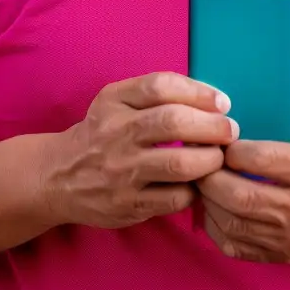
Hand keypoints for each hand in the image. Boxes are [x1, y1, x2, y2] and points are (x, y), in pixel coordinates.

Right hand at [44, 74, 236, 229]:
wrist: (57, 177)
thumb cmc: (104, 135)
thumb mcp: (117, 103)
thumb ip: (159, 94)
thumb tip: (216, 101)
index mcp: (113, 102)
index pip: (160, 86)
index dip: (199, 93)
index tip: (223, 103)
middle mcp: (114, 134)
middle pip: (173, 122)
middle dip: (214, 126)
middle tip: (231, 132)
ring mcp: (121, 171)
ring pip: (179, 164)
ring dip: (210, 160)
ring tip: (218, 158)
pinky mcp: (128, 203)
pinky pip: (176, 197)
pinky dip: (195, 190)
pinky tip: (196, 185)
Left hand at [195, 60, 289, 263]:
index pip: (260, 159)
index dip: (231, 148)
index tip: (220, 140)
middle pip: (241, 196)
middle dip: (211, 177)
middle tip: (200, 161)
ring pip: (233, 222)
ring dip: (208, 201)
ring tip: (201, 181)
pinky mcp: (280, 254)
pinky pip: (235, 245)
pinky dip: (215, 226)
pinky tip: (212, 207)